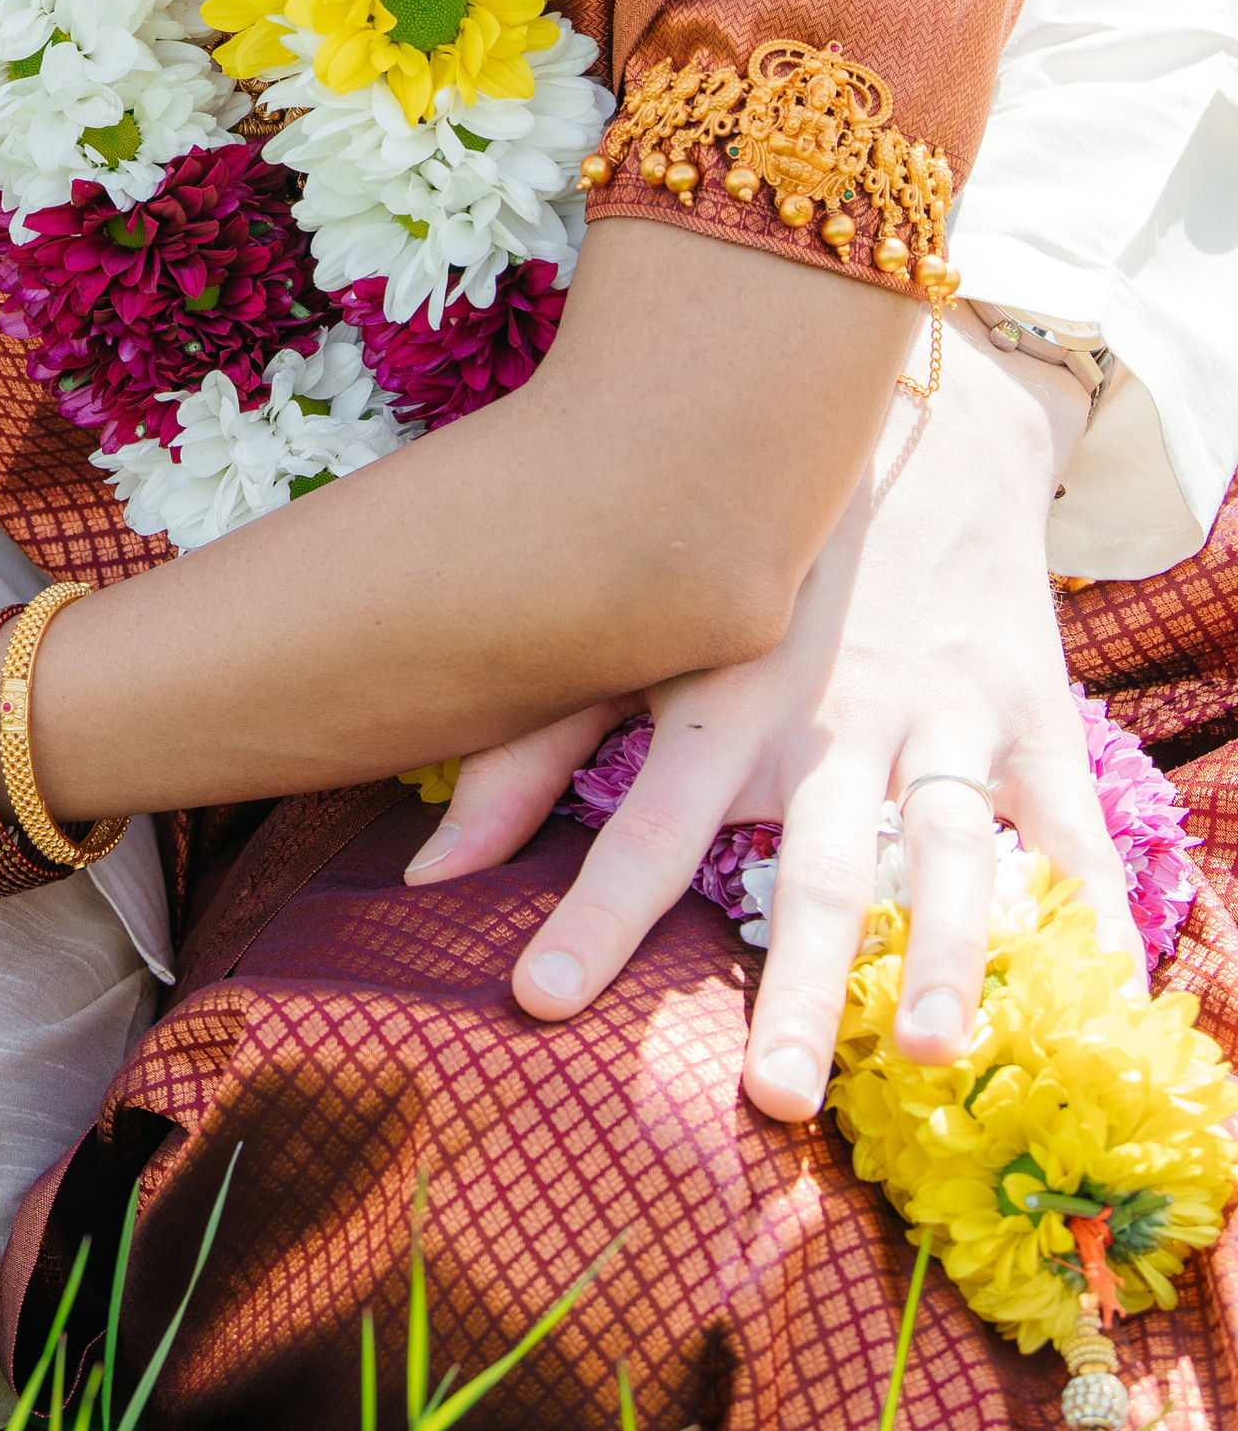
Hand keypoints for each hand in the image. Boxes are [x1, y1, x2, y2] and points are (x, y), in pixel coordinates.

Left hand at [407, 310, 1134, 1117]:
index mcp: (724, 696)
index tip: (540, 999)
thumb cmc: (742, 552)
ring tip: (924, 1049)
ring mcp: (943, 710)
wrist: (904, 417)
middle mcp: (835, 712)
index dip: (593, 908)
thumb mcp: (637, 629)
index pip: (648, 821)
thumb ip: (529, 747)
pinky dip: (1089, 899)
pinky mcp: (1032, 707)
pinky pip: (1067, 817)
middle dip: (792, 982)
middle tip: (769, 1100)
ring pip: (950, 847)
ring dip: (943, 950)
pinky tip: (1095, 978)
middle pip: (811, 865)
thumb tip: (422, 876)